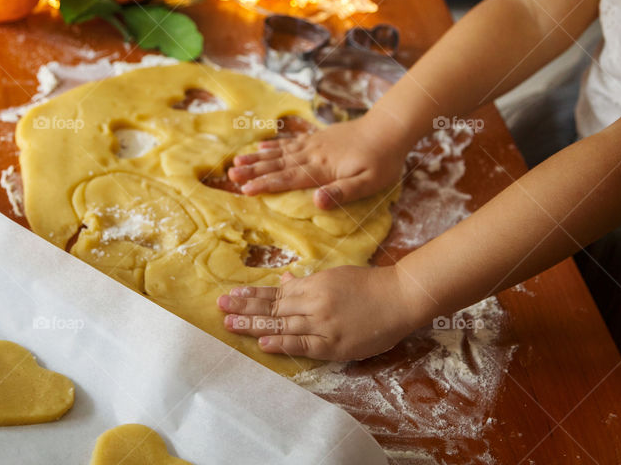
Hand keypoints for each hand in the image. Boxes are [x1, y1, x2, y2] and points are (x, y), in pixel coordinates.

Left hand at [217, 265, 420, 361]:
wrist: (400, 297)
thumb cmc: (369, 285)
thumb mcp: (334, 276)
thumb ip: (306, 282)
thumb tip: (282, 279)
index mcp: (313, 285)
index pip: (275, 293)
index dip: (252, 295)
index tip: (230, 295)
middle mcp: (313, 303)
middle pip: (273, 307)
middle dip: (245, 308)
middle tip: (220, 307)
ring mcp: (323, 324)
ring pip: (282, 324)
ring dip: (254, 324)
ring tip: (230, 324)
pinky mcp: (334, 344)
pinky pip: (303, 344)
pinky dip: (282, 343)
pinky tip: (263, 343)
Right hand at [228, 115, 407, 208]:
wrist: (389, 127)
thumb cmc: (383, 159)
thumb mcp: (369, 182)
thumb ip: (342, 192)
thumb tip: (316, 203)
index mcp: (322, 169)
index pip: (288, 178)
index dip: (266, 184)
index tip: (245, 189)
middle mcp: (312, 155)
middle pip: (277, 164)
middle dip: (253, 170)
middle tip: (230, 174)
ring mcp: (314, 144)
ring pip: (280, 152)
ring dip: (257, 157)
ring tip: (236, 160)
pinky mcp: (318, 138)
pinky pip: (290, 142)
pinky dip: (274, 144)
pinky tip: (261, 145)